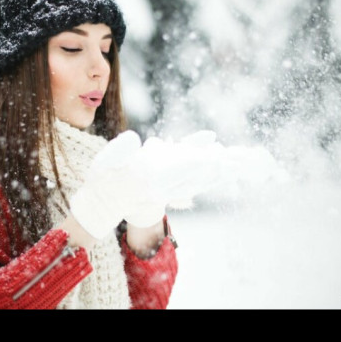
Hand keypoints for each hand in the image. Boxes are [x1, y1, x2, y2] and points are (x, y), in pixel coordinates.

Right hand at [70, 129, 223, 235]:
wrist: (103, 203)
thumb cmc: (103, 178)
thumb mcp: (104, 162)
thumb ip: (119, 150)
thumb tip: (135, 138)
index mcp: (146, 177)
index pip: (175, 167)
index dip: (196, 159)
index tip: (214, 153)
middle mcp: (160, 186)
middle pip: (192, 174)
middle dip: (214, 165)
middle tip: (236, 156)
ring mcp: (166, 191)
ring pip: (196, 182)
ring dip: (217, 174)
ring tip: (237, 165)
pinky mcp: (169, 192)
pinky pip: (193, 187)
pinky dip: (209, 180)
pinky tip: (221, 174)